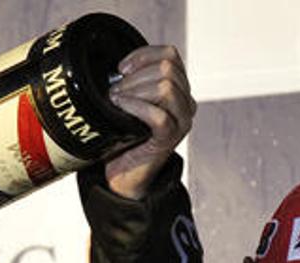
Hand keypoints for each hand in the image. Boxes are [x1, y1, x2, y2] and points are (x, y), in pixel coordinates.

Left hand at [104, 45, 195, 198]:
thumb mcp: (130, 100)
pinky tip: (121, 108)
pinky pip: (159, 115)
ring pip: (166, 87)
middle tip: (114, 91)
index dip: (143, 55)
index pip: (170, 55)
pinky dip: (136, 107)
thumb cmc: (124, 133)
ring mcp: (181, 120)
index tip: (121, 68)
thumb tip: (116, 66)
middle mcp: (185, 101)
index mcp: (178, 87)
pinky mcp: (170, 138)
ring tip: (116, 100)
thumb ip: (132, 81)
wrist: (123, 171)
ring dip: (135, 90)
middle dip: (135, 76)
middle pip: (167, 69)